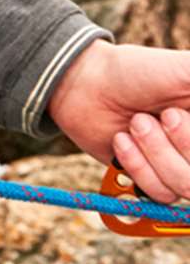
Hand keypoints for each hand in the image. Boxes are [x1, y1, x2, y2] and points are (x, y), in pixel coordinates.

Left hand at [44, 40, 189, 203]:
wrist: (84, 83)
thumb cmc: (137, 71)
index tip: (177, 118)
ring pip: (187, 187)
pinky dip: (137, 165)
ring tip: (137, 123)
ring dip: (157, 153)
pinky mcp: (151, 180)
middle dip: (186, 144)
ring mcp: (180, 166)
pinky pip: (159, 194)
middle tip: (163, 115)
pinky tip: (122, 139)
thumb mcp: (186, 69)